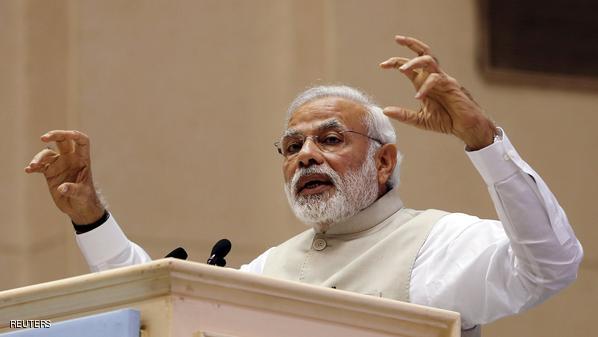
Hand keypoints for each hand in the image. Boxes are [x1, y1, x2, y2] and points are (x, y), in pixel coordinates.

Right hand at [25, 130, 104, 223]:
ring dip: (39, 157)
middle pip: (62, 141)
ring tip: (33, 166)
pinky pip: (40, 166)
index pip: (81, 141)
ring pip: (47, 154)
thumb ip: (73, 190)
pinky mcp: (50, 173)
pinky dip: (33, 167)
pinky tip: (29, 170)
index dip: (75, 135)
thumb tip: (62, 188)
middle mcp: (70, 159)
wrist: (78, 208)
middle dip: (54, 136)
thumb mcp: (82, 194)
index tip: (67, 135)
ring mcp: (59, 165)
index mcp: (82, 159)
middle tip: (43, 138)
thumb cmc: (85, 199)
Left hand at [380, 35, 495, 149]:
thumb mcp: (419, 120)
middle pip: (423, 52)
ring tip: (402, 69)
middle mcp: (432, 77)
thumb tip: (384, 110)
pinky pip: (436, 79)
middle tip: (397, 39)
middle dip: (410, 43)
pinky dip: (426, 86)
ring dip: (415, 62)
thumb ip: (403, 115)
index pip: (408, 66)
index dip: (395, 62)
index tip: (381, 65)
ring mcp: (443, 79)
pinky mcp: (451, 85)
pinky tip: (418, 97)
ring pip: (430, 60)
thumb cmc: (446, 121)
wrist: (466, 127)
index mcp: (423, 82)